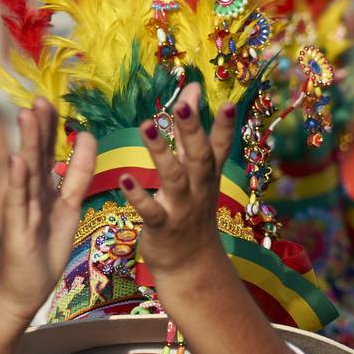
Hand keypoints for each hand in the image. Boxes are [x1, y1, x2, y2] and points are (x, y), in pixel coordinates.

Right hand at [0, 98, 96, 322]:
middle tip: (40, 99)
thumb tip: (87, 138)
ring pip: (26, 172)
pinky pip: (17, 202)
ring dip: (27, 144)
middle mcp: (33, 195)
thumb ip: (77, 176)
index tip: (55, 102)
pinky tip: (16, 160)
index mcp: (47, 190)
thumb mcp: (69, 209)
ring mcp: (22, 210)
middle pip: (37, 155)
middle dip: (39, 128)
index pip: (51, 153)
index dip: (53, 130)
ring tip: (27, 115)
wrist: (23, 288)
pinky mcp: (16, 229)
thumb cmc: (44, 250)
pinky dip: (17, 181)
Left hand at [119, 81, 234, 279]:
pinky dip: (138, 196)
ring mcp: (181, 209)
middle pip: (199, 158)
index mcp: (208, 176)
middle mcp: (198, 190)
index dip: (225, 127)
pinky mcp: (161, 227)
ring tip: (147, 126)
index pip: (219, 147)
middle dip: (192, 132)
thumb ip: (193, 132)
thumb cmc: (191, 211)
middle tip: (183, 106)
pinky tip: (124, 179)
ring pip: (174, 179)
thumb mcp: (198, 173)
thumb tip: (193, 88)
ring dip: (161, 153)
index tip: (228, 103)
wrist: (191, 265)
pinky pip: (150, 211)